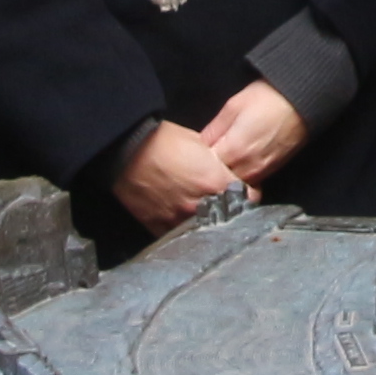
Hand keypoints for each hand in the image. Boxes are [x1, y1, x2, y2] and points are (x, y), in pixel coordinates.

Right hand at [116, 118, 239, 230]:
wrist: (126, 150)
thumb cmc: (163, 141)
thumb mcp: (199, 143)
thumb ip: (216, 163)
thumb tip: (225, 172)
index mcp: (214, 182)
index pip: (248, 197)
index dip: (249, 193)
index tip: (246, 192)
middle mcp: (200, 206)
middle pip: (227, 215)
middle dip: (228, 208)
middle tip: (223, 201)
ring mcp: (179, 220)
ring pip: (204, 227)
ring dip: (206, 220)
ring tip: (202, 211)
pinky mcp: (159, 227)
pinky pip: (179, 234)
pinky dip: (183, 228)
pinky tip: (183, 219)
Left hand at [200, 79, 308, 182]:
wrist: (302, 101)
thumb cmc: (268, 98)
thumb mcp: (233, 106)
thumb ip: (214, 129)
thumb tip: (200, 144)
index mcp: (234, 150)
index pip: (207, 168)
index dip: (198, 162)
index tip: (194, 156)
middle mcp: (248, 166)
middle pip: (221, 180)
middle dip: (212, 172)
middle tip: (206, 160)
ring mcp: (263, 171)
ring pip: (237, 183)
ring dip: (228, 175)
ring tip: (224, 159)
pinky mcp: (273, 170)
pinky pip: (252, 180)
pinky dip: (242, 175)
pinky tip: (240, 161)